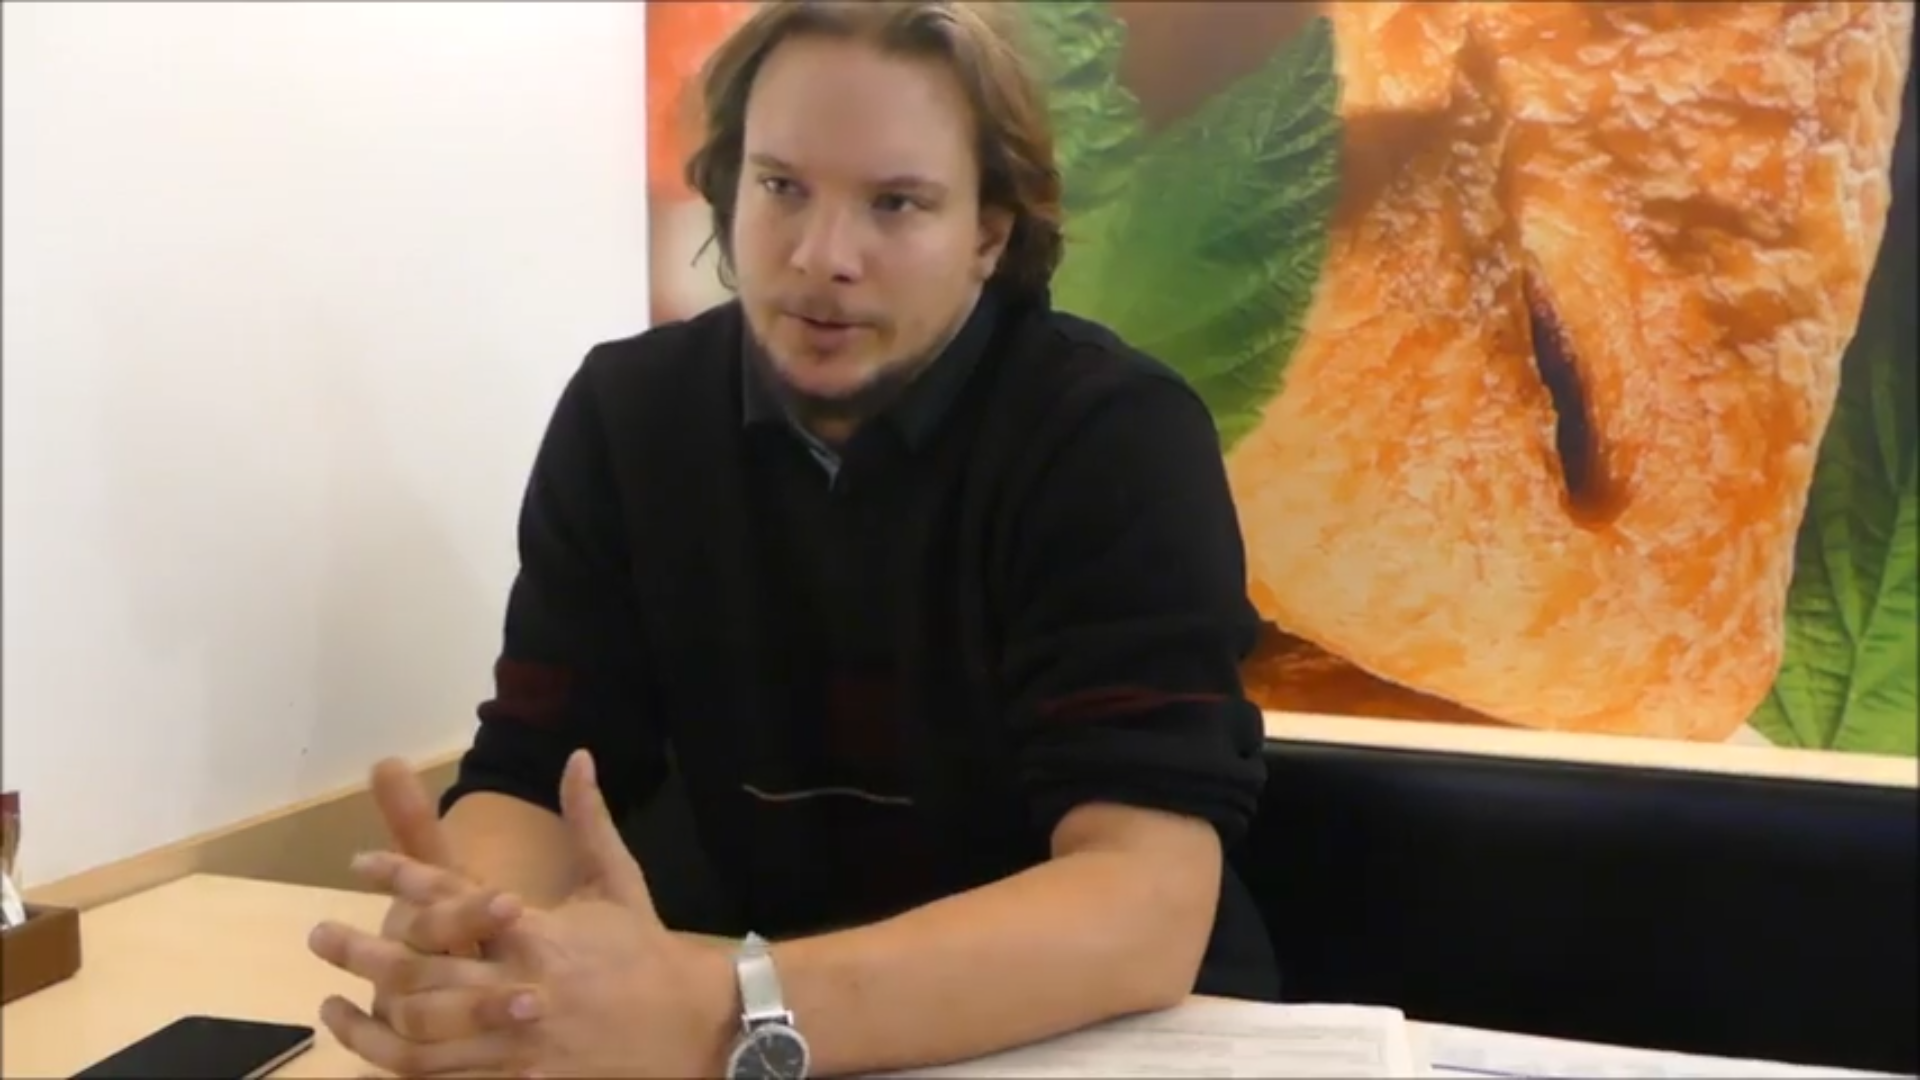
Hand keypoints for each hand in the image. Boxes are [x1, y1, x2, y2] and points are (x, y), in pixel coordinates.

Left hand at [316, 751, 736, 1078]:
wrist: (695, 1026)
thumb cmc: (648, 950)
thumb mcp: (620, 881)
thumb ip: (589, 820)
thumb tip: (578, 755)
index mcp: (541, 931)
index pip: (457, 895)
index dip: (402, 876)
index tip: (361, 863)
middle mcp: (522, 984)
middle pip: (422, 968)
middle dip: (363, 951)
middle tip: (319, 935)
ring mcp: (518, 1039)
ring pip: (422, 1033)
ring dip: (367, 1017)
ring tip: (327, 1001)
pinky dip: (396, 1068)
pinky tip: (367, 1052)